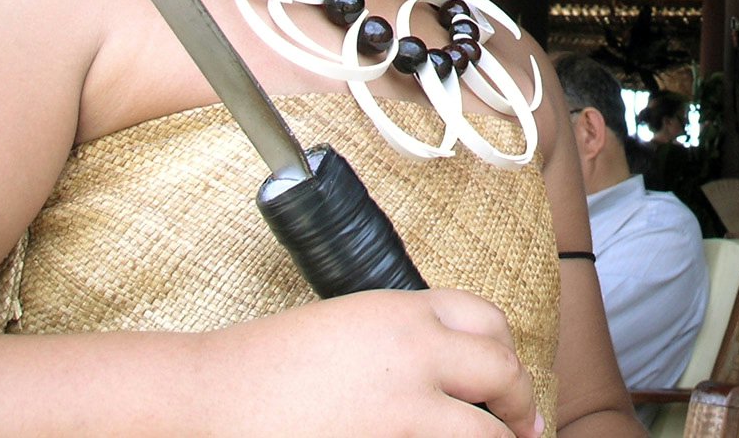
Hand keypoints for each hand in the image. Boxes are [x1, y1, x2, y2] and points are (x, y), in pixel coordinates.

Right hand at [221, 288, 540, 436]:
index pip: (489, 321)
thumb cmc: (268, 365)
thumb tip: (448, 368)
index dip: (506, 353)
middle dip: (521, 404)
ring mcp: (405, 409)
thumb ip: (404, 338)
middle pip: (503, 372)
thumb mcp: (350, 325)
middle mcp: (417, 354)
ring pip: (486, 433)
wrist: (211, 396)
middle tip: (527, 427)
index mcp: (406, 312)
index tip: (511, 379)